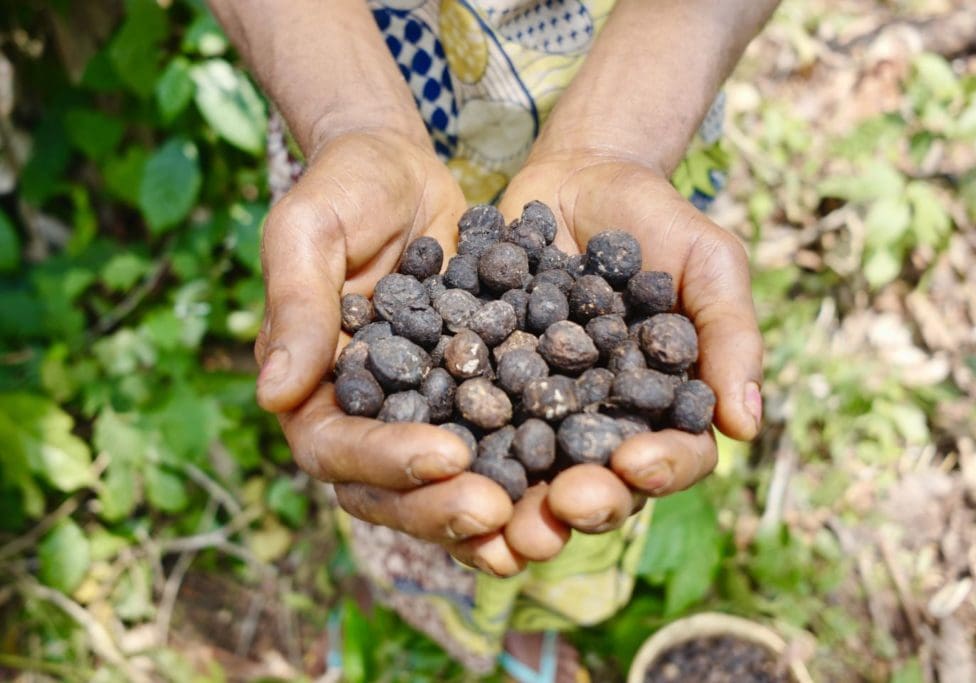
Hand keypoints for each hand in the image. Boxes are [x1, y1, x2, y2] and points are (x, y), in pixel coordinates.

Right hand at [255, 130, 514, 548]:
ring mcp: (417, 411)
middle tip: (498, 512)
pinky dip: (527, 470)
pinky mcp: (469, 397)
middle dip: (440, 505)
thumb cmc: (343, 188)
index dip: (385, 459)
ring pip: (444, 484)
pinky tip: (573, 479)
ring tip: (541, 522)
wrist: (400, 167)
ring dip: (487, 511)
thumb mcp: (310, 231)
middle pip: (390, 487)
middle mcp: (363, 414)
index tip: (445, 454)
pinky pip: (494, 444)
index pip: (334, 447)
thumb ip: (296, 307)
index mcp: (311, 387)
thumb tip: (272, 397)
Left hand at [463, 151, 762, 573]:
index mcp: (662, 410)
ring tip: (492, 508)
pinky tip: (432, 450)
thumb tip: (748, 427)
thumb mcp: (707, 263)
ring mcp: (538, 410)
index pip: (674, 457)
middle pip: (598, 482)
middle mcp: (599, 423)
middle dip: (582, 501)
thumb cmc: (658, 220)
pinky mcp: (483, 386)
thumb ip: (729, 336)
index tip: (634, 463)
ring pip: (529, 471)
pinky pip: (466, 419)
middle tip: (560, 507)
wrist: (578, 177)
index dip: (659, 469)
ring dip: (512, 497)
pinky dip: (451, 438)